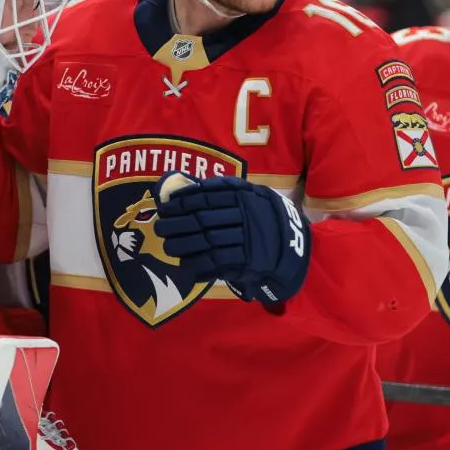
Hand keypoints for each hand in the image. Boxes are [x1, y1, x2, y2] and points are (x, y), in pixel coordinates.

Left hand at [152, 172, 310, 304]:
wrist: (290, 243)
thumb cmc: (261, 215)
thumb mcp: (250, 193)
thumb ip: (223, 188)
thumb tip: (187, 183)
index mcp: (242, 195)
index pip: (205, 196)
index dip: (182, 202)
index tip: (165, 207)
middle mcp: (243, 215)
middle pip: (202, 220)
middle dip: (177, 224)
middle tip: (159, 228)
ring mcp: (246, 238)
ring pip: (206, 242)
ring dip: (183, 245)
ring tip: (167, 247)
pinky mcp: (247, 260)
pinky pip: (217, 263)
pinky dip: (199, 265)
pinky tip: (185, 266)